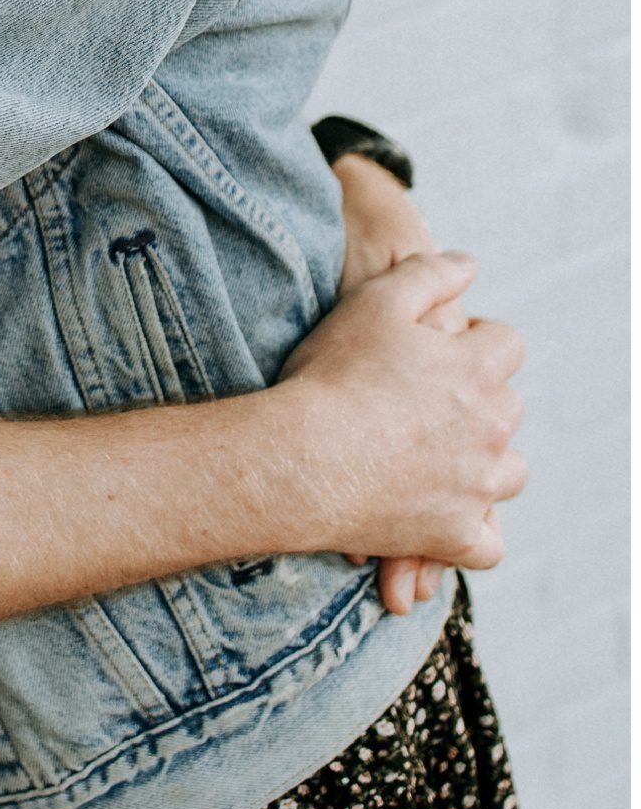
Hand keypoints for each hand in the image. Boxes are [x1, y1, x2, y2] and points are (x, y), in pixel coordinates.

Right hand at [278, 249, 525, 574]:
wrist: (300, 458)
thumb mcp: (375, 300)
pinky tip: (447, 517)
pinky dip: (474, 531)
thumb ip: (430, 274)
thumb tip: (469, 264)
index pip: (507, 344)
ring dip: (485, 461)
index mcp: (477, 369)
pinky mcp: (454, 535)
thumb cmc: (333, 375)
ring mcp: (477, 487)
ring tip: (440, 457)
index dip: (478, 340)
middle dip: (479, 400)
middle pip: (508, 408)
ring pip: (508, 472)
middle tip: (427, 401)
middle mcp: (491, 429)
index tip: (444, 349)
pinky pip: (487, 543)